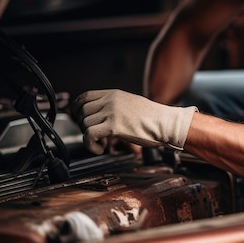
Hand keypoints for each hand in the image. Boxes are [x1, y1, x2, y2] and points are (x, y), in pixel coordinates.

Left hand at [72, 89, 196, 154]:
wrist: (166, 123)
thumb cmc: (152, 118)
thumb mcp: (129, 103)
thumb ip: (113, 105)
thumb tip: (98, 114)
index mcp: (113, 94)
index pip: (84, 97)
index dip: (77, 109)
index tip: (79, 119)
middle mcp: (110, 100)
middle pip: (82, 111)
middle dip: (83, 126)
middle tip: (94, 136)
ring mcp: (112, 112)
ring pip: (85, 124)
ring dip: (89, 137)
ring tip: (102, 143)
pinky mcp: (114, 126)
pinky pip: (89, 135)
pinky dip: (91, 145)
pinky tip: (101, 149)